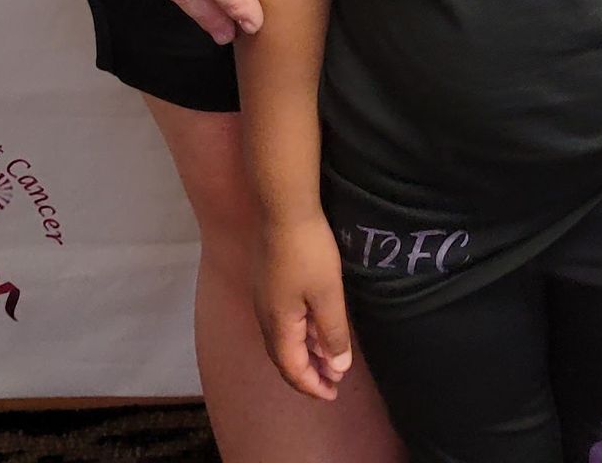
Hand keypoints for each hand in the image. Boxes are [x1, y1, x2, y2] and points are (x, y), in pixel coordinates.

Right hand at [254, 215, 353, 402]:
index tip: (333, 394)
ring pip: (284, 337)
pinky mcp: (268, 280)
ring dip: (306, 351)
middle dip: (309, 373)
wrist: (283, 207)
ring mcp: (264, 297)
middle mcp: (265, 316)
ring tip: (329, 356)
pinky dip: (301, 331)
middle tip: (332, 380)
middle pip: (285, 357)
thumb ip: (333, 334)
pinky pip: (284, 319)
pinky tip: (316, 324)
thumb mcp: (328, 295)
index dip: (313, 386)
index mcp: (278, 326)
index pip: (293, 370)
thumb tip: (337, 368)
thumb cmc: (308, 252)